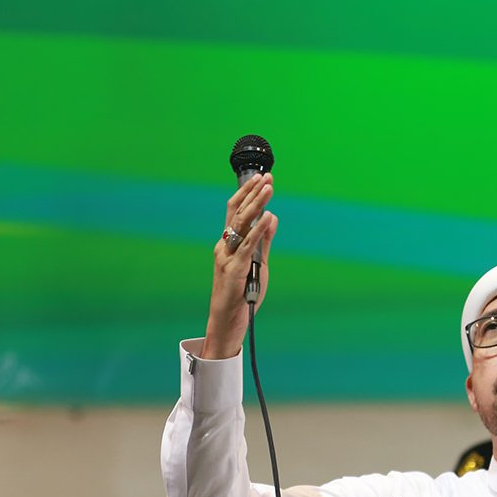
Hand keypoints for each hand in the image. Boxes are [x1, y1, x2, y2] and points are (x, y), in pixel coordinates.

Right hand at [203, 173, 277, 359]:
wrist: (228, 319)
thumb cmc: (242, 293)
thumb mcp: (257, 263)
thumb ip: (264, 241)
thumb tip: (272, 218)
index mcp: (228, 243)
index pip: (236, 211)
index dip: (248, 193)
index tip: (262, 178)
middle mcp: (224, 245)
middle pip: (237, 212)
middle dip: (252, 193)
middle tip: (267, 177)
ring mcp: (227, 256)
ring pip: (240, 224)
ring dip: (256, 204)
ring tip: (268, 189)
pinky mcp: (233, 269)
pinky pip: (247, 246)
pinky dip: (258, 230)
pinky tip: (268, 218)